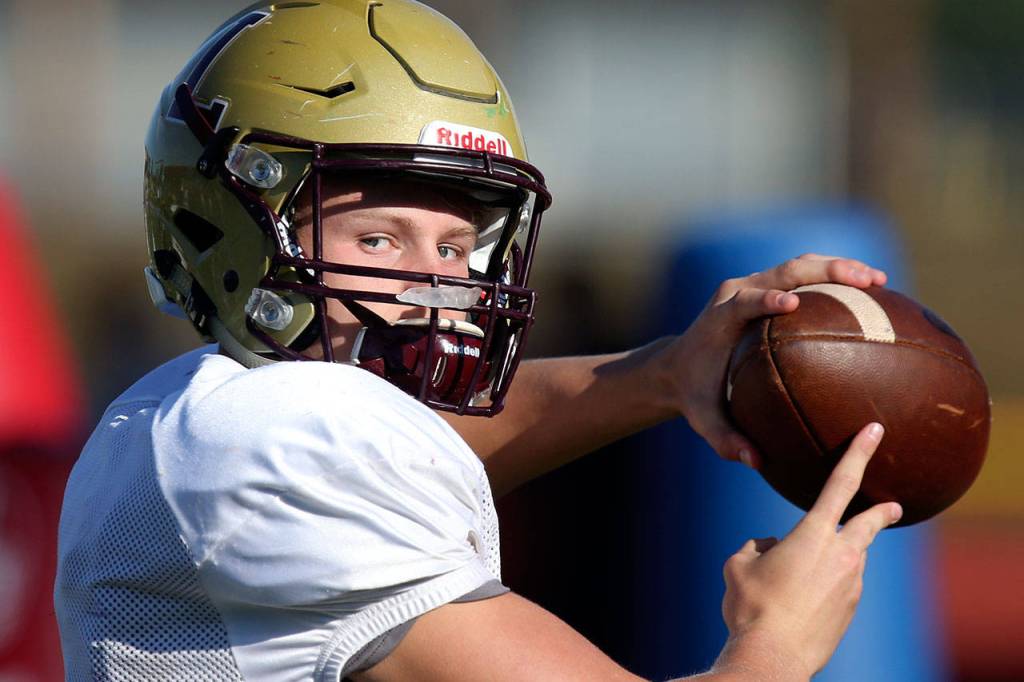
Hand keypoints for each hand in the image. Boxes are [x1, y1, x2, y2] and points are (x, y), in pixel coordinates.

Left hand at [659, 253, 886, 466]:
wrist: (676, 366)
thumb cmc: (695, 395)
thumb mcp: (705, 421)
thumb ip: (726, 441)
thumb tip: (755, 462)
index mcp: (720, 320)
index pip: (743, 303)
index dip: (765, 300)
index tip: (791, 303)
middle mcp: (736, 293)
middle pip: (782, 272)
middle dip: (824, 271)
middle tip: (865, 281)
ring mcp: (750, 285)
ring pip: (797, 266)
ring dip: (837, 267)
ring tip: (879, 281)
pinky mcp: (763, 286)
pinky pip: (801, 276)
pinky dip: (833, 277)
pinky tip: (869, 291)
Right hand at [714, 423, 902, 678]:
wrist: (774, 657)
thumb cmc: (752, 606)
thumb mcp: (738, 565)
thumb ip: (755, 546)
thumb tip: (769, 546)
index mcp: (814, 534)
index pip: (841, 481)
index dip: (859, 451)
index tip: (875, 429)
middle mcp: (842, 555)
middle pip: (869, 523)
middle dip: (882, 510)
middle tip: (893, 506)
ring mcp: (851, 585)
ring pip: (848, 559)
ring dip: (833, 558)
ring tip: (799, 577)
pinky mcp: (850, 611)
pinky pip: (839, 588)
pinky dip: (825, 586)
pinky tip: (800, 602)